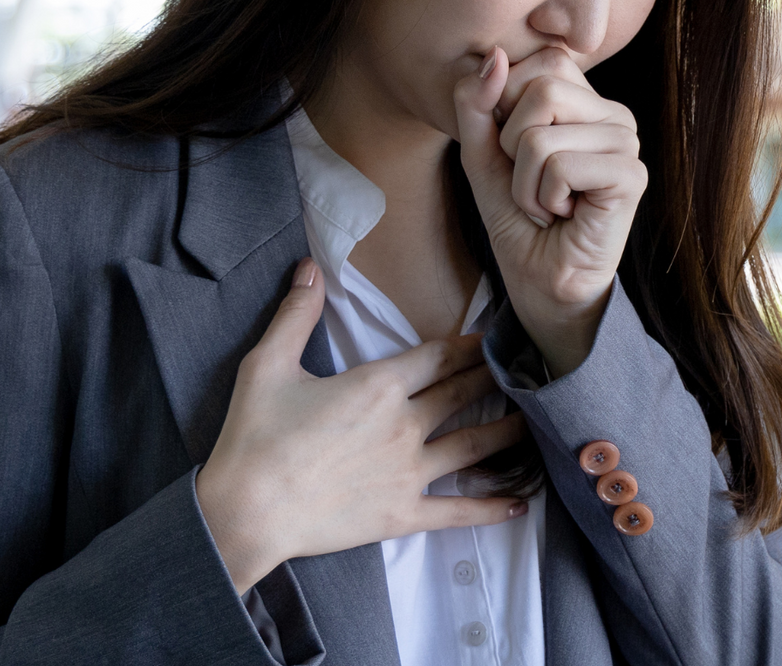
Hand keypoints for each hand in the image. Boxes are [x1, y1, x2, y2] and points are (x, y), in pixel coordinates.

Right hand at [196, 258, 528, 592]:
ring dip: (509, 430)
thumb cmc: (253, 438)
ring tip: (535, 420)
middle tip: (524, 368)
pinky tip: (521, 504)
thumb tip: (308, 267)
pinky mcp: (404, 514)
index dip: (468, 344)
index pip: (438, 356)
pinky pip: (460, 510)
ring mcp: (410, 472)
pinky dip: (494, 507)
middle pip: (464, 393)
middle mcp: (405, 425)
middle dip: (495, 377)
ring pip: (476, 445)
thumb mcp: (266, 365)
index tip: (491, 337)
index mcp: (377, 386)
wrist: (246, 511)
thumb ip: (295, 314)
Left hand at [453, 46, 647, 377]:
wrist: (542, 284)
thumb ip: (478, 105)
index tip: (517, 156)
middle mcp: (613, 113)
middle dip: (512, 146)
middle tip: (532, 184)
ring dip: (525, 183)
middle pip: (539, 89)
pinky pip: (559, 166)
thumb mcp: (483, 155)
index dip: (506, 109)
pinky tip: (564, 216)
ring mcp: (626, 143)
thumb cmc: (519, 220)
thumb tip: (493, 56)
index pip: (538, 62)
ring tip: (547, 204)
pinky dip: (544, 198)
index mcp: (585, 99)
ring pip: (541, 134)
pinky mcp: (630, 175)